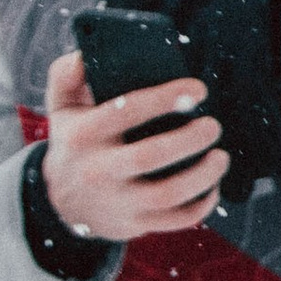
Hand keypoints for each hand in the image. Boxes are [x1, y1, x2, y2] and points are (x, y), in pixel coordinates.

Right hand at [40, 51, 226, 242]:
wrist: (60, 203)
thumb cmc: (74, 144)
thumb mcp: (62, 110)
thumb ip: (67, 77)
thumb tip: (84, 56)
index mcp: (83, 136)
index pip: (125, 111)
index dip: (164, 98)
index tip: (197, 89)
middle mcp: (99, 170)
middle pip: (151, 156)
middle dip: (190, 139)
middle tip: (213, 126)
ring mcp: (118, 202)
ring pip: (169, 194)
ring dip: (204, 175)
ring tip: (220, 156)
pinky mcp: (135, 224)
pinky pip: (177, 220)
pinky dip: (203, 204)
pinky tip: (212, 185)